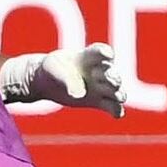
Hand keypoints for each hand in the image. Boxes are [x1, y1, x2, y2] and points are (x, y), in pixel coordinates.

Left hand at [0, 43, 132, 116]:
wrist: (47, 81)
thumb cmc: (51, 69)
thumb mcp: (53, 69)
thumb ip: (65, 79)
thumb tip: (77, 94)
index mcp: (87, 56)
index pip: (99, 51)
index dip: (105, 52)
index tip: (107, 55)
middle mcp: (98, 70)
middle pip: (111, 73)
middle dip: (114, 77)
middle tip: (112, 81)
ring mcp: (100, 86)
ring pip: (115, 90)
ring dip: (119, 93)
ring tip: (118, 97)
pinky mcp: (99, 101)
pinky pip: (112, 106)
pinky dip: (116, 111)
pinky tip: (117, 115)